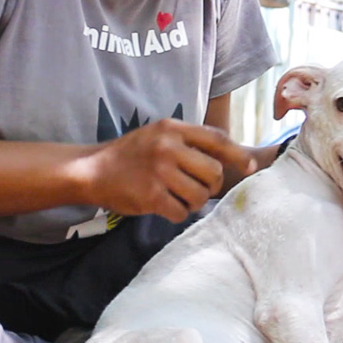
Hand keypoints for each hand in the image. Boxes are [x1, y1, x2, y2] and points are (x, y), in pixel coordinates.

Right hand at [86, 119, 254, 221]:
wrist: (92, 169)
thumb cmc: (133, 154)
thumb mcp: (159, 135)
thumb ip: (190, 142)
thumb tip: (232, 158)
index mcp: (173, 128)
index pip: (217, 139)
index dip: (238, 155)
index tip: (250, 167)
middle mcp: (167, 147)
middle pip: (214, 172)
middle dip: (211, 185)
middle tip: (196, 187)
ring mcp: (158, 171)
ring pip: (200, 195)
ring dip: (194, 202)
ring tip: (179, 197)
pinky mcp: (150, 196)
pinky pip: (181, 212)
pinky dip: (177, 213)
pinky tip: (165, 206)